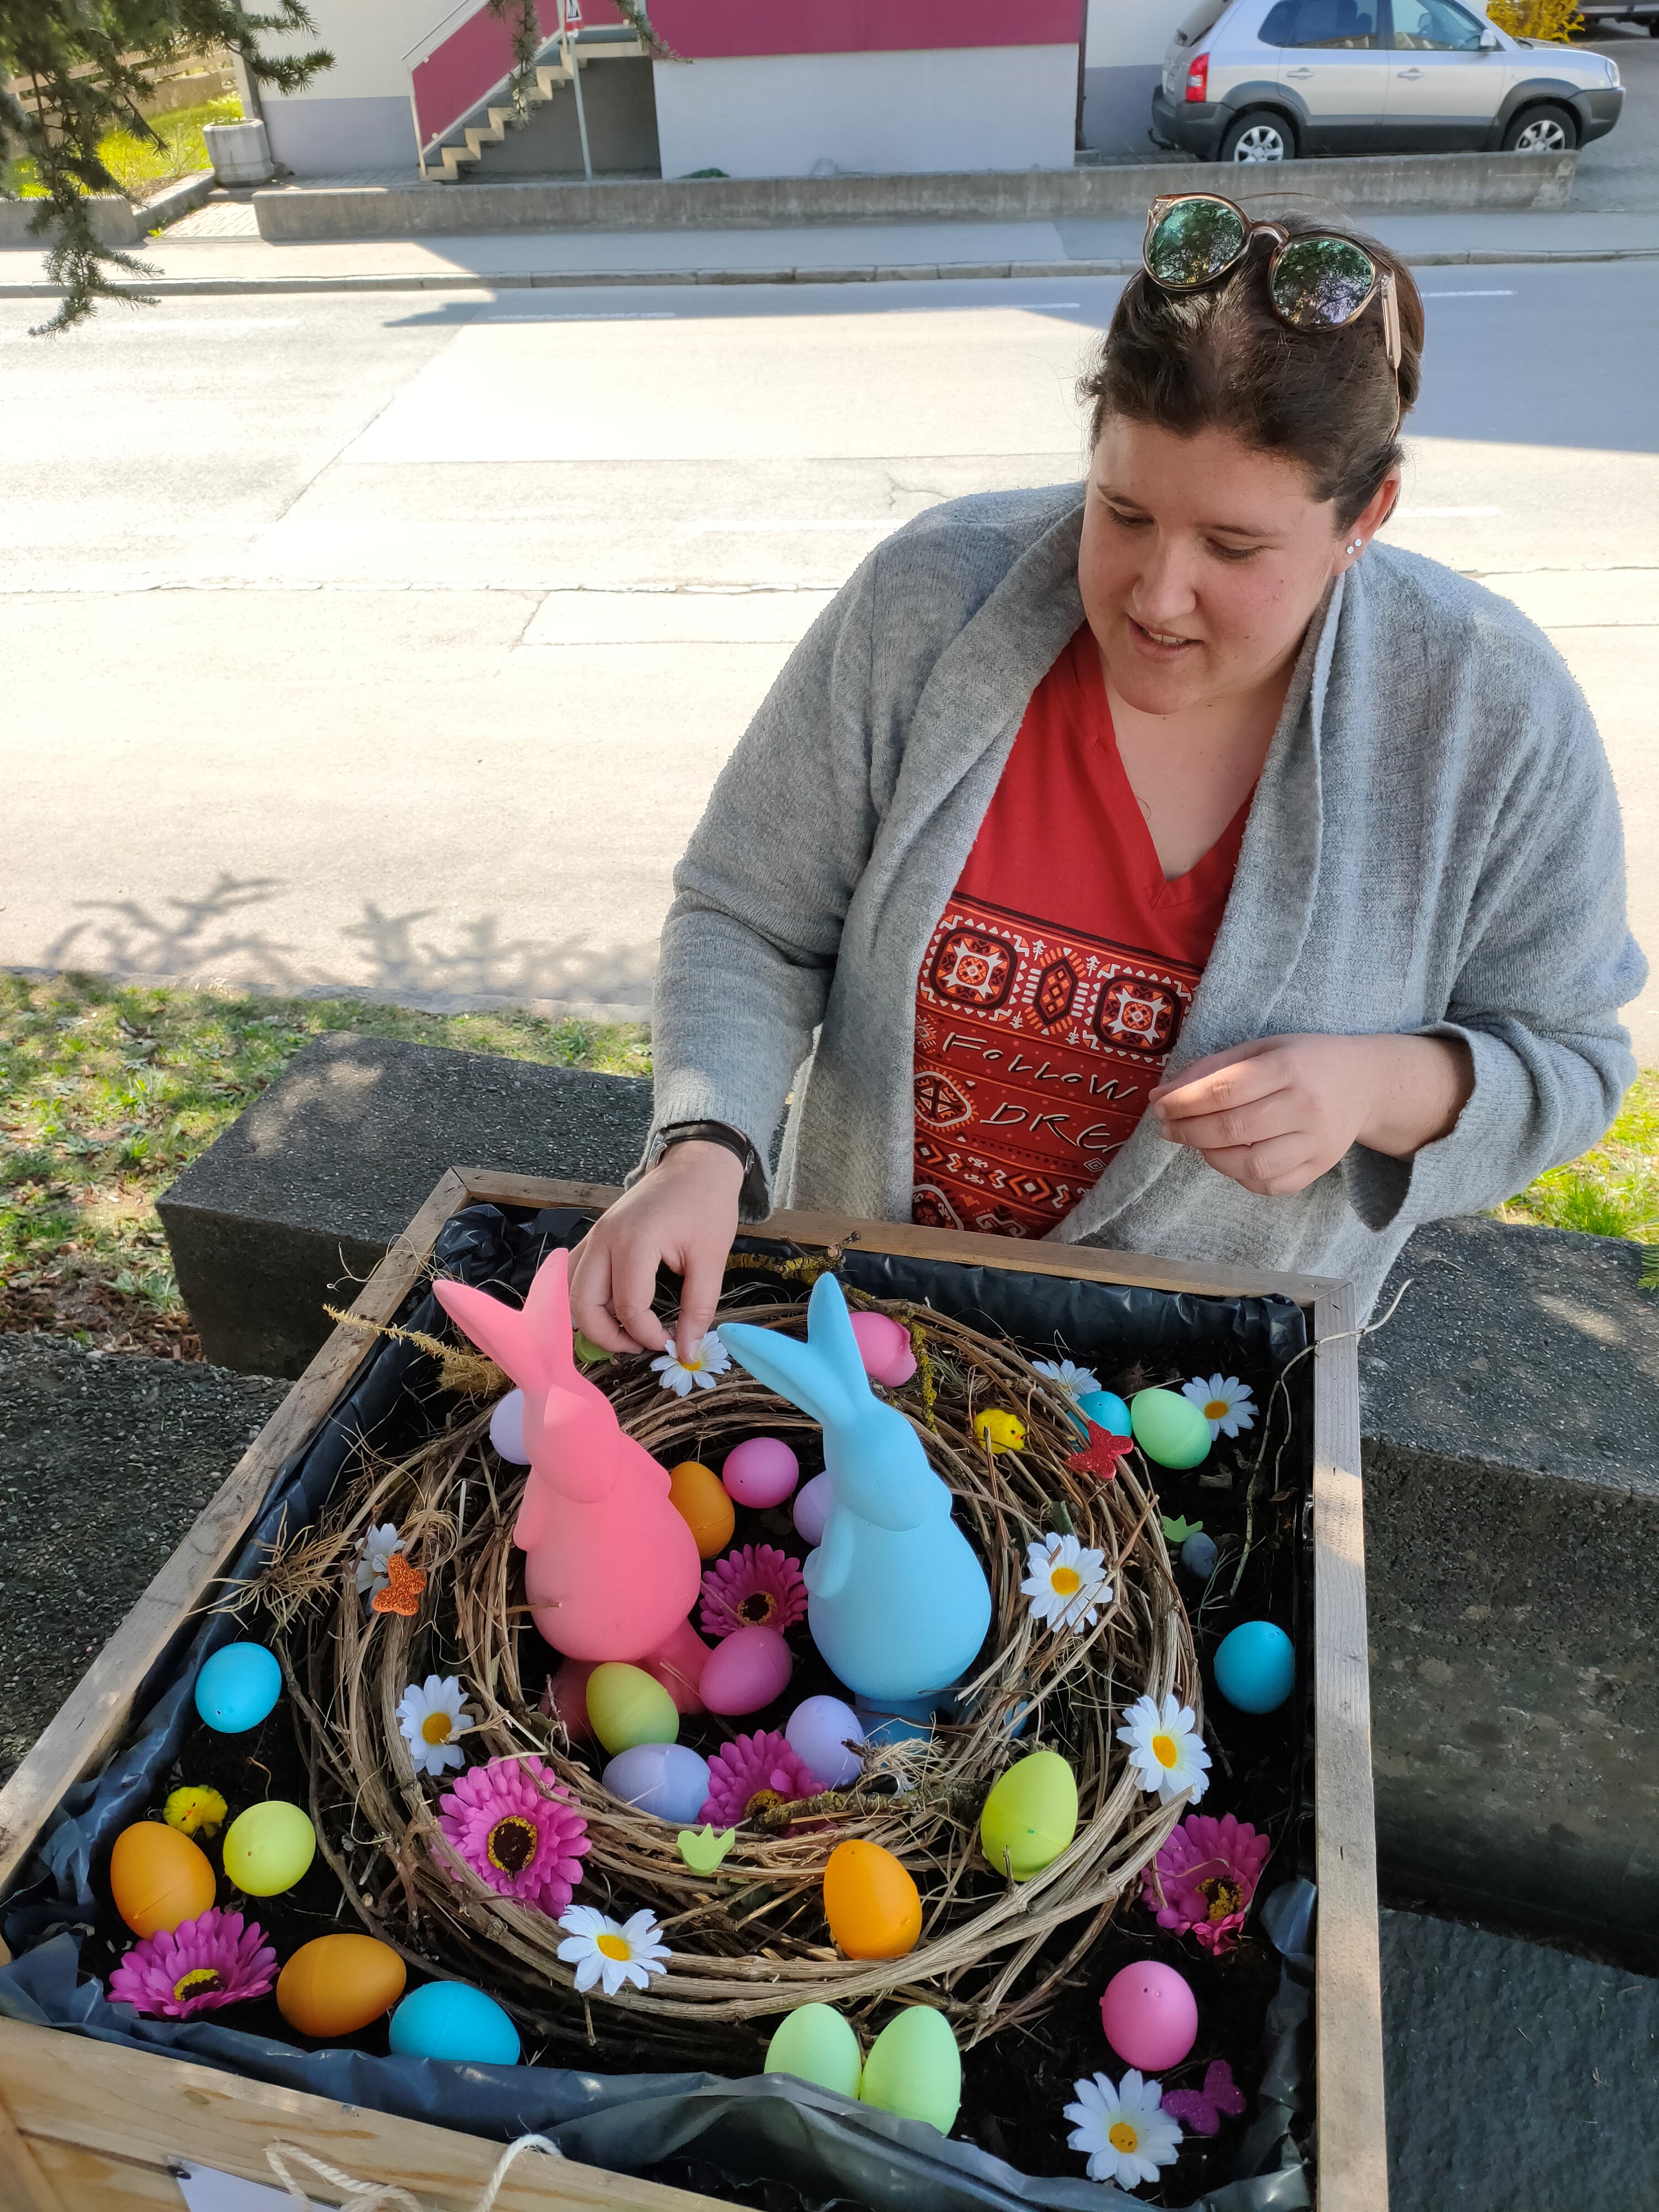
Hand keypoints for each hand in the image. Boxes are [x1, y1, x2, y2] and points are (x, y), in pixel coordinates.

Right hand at [568, 1141, 743, 1357]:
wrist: (697, 1164)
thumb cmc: (708, 1206)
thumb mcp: (712, 1259)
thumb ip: (698, 1308)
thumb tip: (686, 1351)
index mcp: (634, 1242)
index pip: (629, 1308)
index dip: (648, 1335)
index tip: (672, 1341)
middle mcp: (604, 1238)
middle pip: (583, 1305)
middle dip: (608, 1337)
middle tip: (639, 1346)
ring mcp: (595, 1235)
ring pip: (571, 1291)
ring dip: (592, 1319)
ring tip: (626, 1331)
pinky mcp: (596, 1234)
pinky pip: (576, 1273)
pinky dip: (587, 1297)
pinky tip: (613, 1308)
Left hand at [1148, 1033, 1471, 1197]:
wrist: (1365, 1083)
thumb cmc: (1304, 1061)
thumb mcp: (1261, 1049)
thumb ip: (1211, 1070)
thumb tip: (1161, 1097)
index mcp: (1289, 1067)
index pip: (1224, 1091)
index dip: (1184, 1103)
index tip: (1159, 1107)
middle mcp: (1306, 1107)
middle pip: (1233, 1129)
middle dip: (1188, 1131)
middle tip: (1167, 1128)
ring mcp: (1317, 1142)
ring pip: (1250, 1165)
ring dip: (1212, 1157)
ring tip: (1199, 1142)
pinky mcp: (1321, 1167)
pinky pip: (1271, 1185)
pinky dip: (1240, 1176)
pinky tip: (1230, 1158)